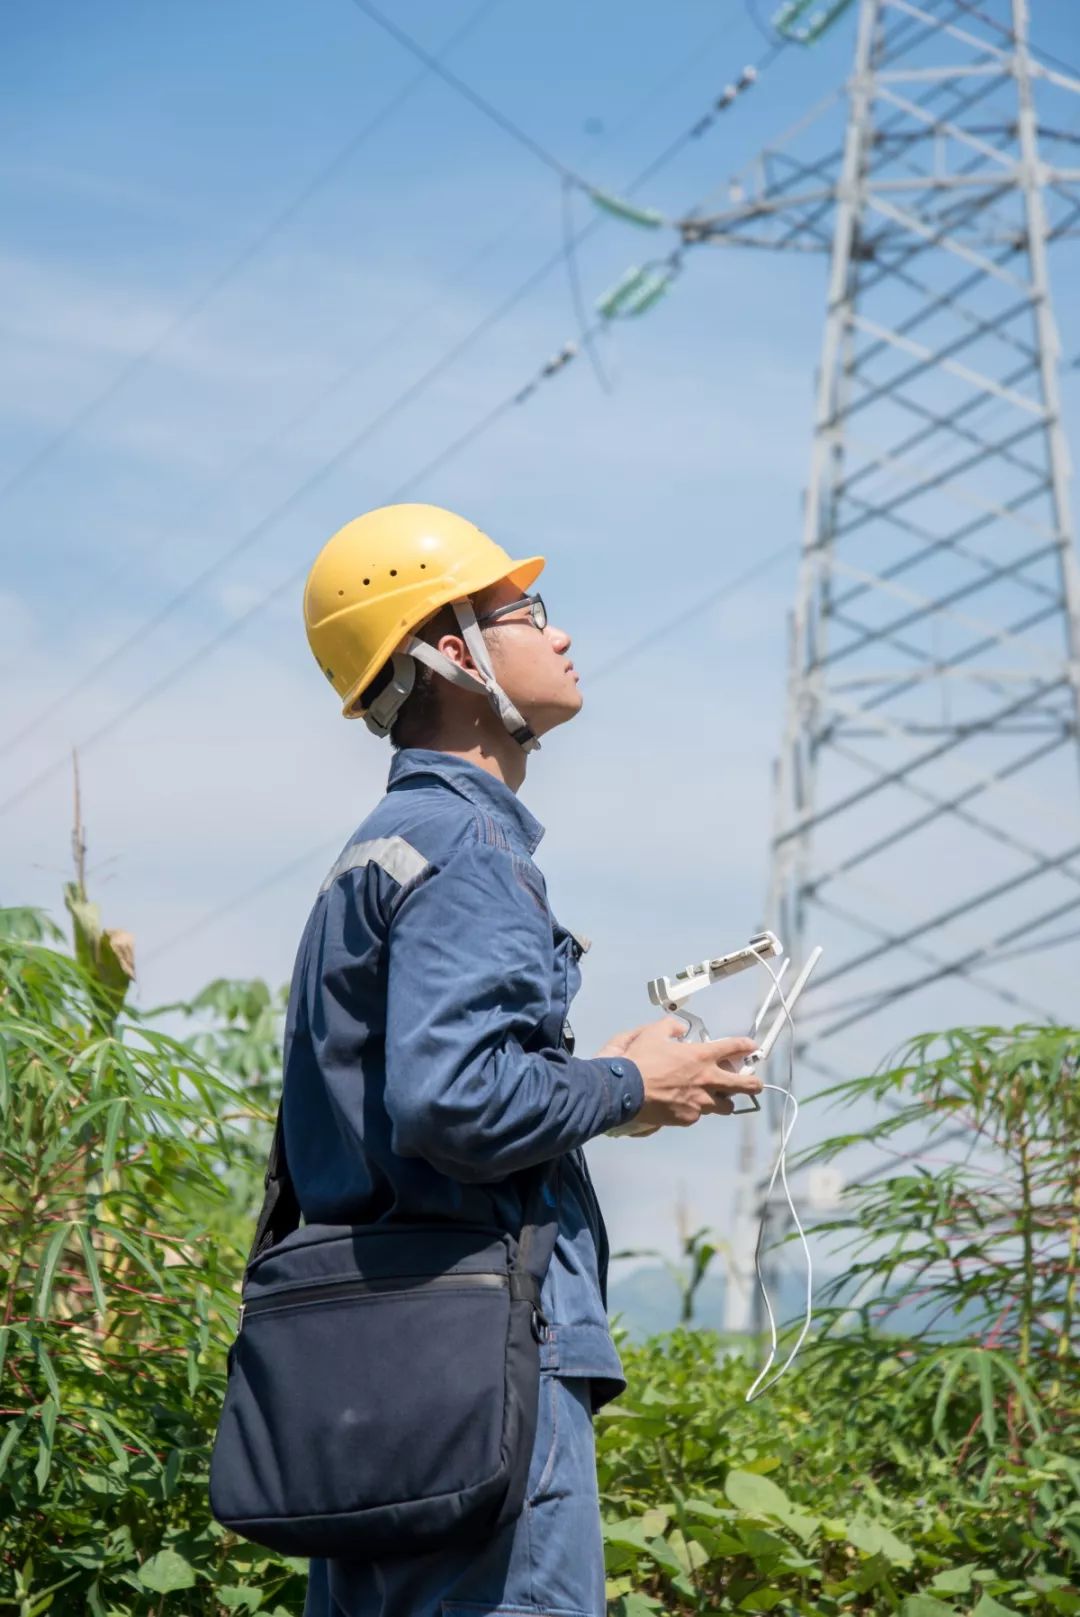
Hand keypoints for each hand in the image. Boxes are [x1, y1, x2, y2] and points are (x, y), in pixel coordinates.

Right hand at [602, 1017, 760, 1130]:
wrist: (627, 1090)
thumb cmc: (640, 1061)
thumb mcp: (653, 1034)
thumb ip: (669, 1027)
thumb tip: (678, 1028)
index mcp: (702, 1056)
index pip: (733, 1048)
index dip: (745, 1046)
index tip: (751, 1047)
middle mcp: (707, 1080)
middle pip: (744, 1085)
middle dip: (754, 1084)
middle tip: (756, 1084)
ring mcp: (700, 1102)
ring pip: (725, 1106)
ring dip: (724, 1101)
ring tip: (718, 1099)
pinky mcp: (689, 1118)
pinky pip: (699, 1115)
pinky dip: (696, 1110)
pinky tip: (686, 1106)